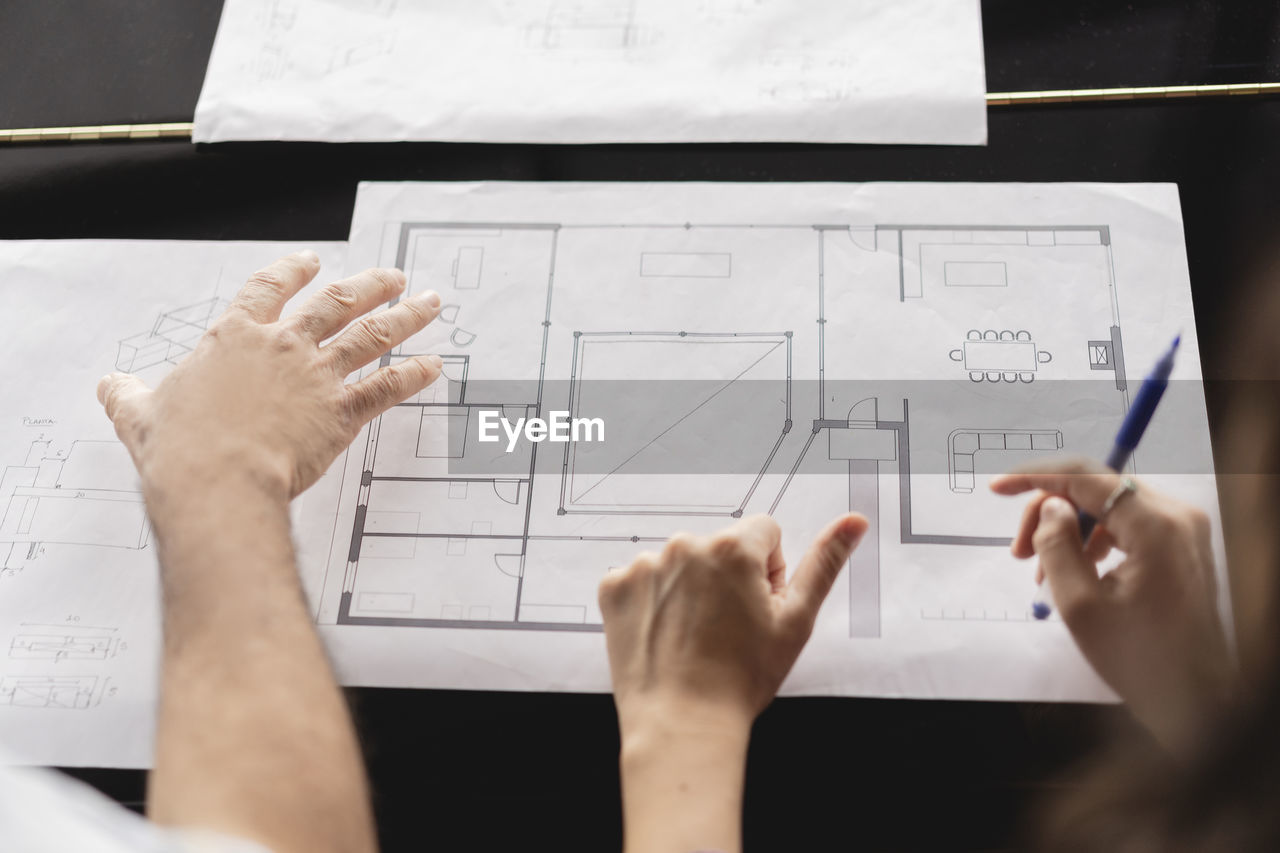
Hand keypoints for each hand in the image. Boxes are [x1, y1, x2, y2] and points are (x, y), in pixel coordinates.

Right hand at [97, 251, 442, 502]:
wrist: (215, 480)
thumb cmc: (179, 449)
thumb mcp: (140, 414)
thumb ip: (129, 395)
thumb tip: (111, 386)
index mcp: (235, 337)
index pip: (269, 287)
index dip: (293, 271)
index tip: (311, 261)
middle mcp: (282, 347)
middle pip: (337, 302)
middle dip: (371, 285)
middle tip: (394, 277)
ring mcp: (316, 377)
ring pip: (371, 335)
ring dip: (406, 318)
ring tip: (428, 304)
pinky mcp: (340, 413)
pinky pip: (386, 388)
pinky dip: (412, 376)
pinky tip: (433, 367)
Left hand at [599, 513, 867, 733]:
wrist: (680, 725)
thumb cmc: (739, 680)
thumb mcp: (795, 621)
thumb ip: (824, 562)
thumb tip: (853, 522)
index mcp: (732, 548)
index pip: (764, 533)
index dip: (768, 572)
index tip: (757, 607)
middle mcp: (685, 546)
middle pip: (720, 546)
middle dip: (728, 577)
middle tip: (727, 628)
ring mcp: (644, 566)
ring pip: (681, 563)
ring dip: (690, 589)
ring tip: (695, 637)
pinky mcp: (614, 587)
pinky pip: (643, 580)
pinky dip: (653, 602)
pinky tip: (665, 635)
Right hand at [991, 460, 1233, 752]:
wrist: (1198, 701)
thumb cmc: (1140, 659)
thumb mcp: (1081, 604)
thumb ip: (1057, 545)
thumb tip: (1049, 506)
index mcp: (1156, 525)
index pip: (1086, 476)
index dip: (1035, 476)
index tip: (997, 489)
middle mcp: (1177, 516)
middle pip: (1098, 489)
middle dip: (1050, 511)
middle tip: (1018, 552)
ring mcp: (1185, 531)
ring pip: (1111, 507)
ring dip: (1070, 529)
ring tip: (1042, 572)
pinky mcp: (1184, 547)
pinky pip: (1129, 526)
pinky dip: (1095, 541)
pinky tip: (1074, 572)